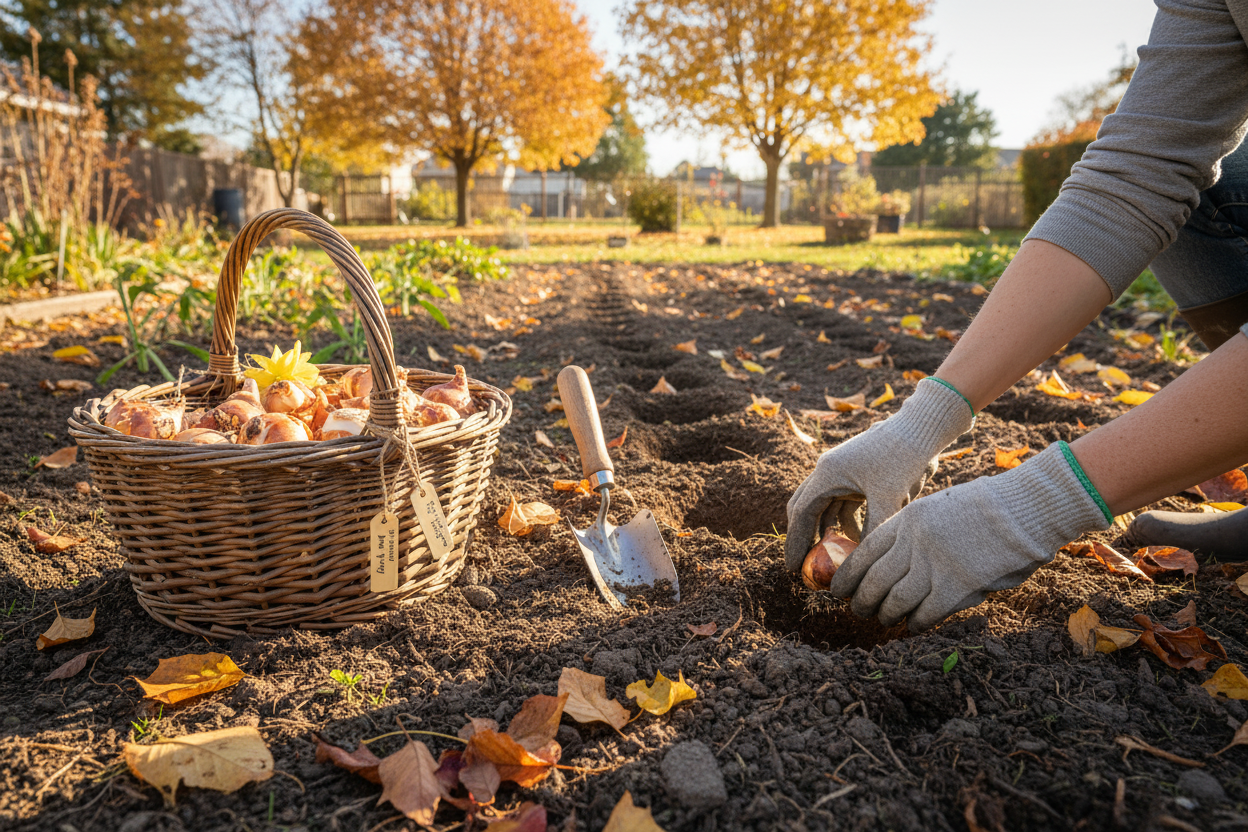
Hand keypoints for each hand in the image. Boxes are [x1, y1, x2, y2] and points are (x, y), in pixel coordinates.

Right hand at [784, 379, 972, 570]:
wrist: (923, 428)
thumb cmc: (904, 458)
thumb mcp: (889, 499)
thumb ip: (872, 533)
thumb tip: (860, 567)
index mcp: (828, 473)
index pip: (801, 514)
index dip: (796, 543)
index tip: (794, 568)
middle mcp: (828, 470)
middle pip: (804, 509)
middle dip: (804, 538)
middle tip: (804, 566)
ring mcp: (842, 471)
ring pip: (824, 507)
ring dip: (825, 531)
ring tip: (829, 558)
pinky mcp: (856, 473)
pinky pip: (842, 503)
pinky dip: (845, 522)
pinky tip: (856, 539)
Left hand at [828, 443, 1109, 630]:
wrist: (1025, 507)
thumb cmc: (986, 507)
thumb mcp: (938, 508)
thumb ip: (914, 534)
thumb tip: (894, 566)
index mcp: (907, 519)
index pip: (865, 552)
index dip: (848, 575)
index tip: (838, 589)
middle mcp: (914, 542)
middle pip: (874, 580)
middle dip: (862, 600)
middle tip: (857, 611)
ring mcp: (934, 565)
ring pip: (895, 600)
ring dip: (885, 615)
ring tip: (883, 621)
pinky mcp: (956, 586)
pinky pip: (925, 613)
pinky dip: (916, 623)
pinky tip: (913, 627)